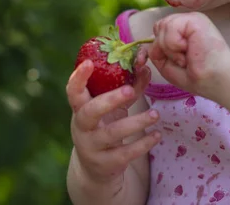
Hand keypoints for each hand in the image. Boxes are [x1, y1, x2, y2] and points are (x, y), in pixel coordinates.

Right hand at [66, 48, 160, 183]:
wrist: (95, 167)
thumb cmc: (105, 125)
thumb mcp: (113, 106)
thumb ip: (128, 87)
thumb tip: (145, 67)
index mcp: (80, 108)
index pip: (73, 91)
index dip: (79, 77)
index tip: (89, 63)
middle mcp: (82, 127)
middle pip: (90, 112)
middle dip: (110, 100)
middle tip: (130, 90)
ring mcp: (92, 147)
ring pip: (112, 133)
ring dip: (136, 122)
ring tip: (156, 114)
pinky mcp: (105, 164)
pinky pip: (125, 153)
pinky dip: (143, 144)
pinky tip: (157, 135)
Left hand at [149, 12, 229, 95]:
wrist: (215, 80)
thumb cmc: (198, 75)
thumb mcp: (168, 63)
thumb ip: (156, 49)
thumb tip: (146, 40)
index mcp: (183, 29)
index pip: (159, 29)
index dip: (156, 45)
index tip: (166, 61)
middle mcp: (187, 21)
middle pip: (158, 27)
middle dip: (164, 48)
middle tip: (183, 60)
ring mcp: (191, 18)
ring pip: (162, 27)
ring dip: (170, 49)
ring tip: (187, 57)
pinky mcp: (195, 19)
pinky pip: (170, 28)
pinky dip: (175, 45)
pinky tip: (189, 51)